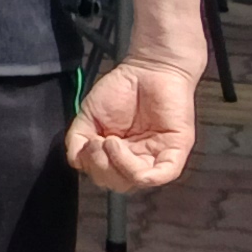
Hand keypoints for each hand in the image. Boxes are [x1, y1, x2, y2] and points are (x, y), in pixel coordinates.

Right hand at [65, 58, 198, 192]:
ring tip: (108, 141)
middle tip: (96, 144)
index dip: (91, 166)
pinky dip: (135, 170)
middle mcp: (140, 159)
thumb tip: (76, 162)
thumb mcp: (88, 116)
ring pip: (135, 181)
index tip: (86, 144)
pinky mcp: (175, 151)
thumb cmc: (121, 88)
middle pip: (118, 184)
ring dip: (115, 166)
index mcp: (121, 154)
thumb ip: (77, 140)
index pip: (105, 177)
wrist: (148, 67)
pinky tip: (121, 148)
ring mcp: (158, 156)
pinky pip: (161, 175)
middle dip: (100, 168)